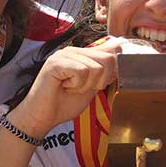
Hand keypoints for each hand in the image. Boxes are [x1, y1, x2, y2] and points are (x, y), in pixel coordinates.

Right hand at [7, 37, 125, 139]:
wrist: (43, 117)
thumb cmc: (65, 103)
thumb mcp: (92, 87)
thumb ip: (105, 73)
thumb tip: (122, 59)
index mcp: (84, 55)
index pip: (113, 49)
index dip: (115, 69)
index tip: (102, 83)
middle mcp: (74, 50)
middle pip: (109, 58)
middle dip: (101, 81)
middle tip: (82, 88)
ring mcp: (64, 54)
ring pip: (96, 67)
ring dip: (86, 85)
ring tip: (71, 88)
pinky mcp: (56, 62)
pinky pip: (81, 72)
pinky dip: (76, 85)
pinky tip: (64, 87)